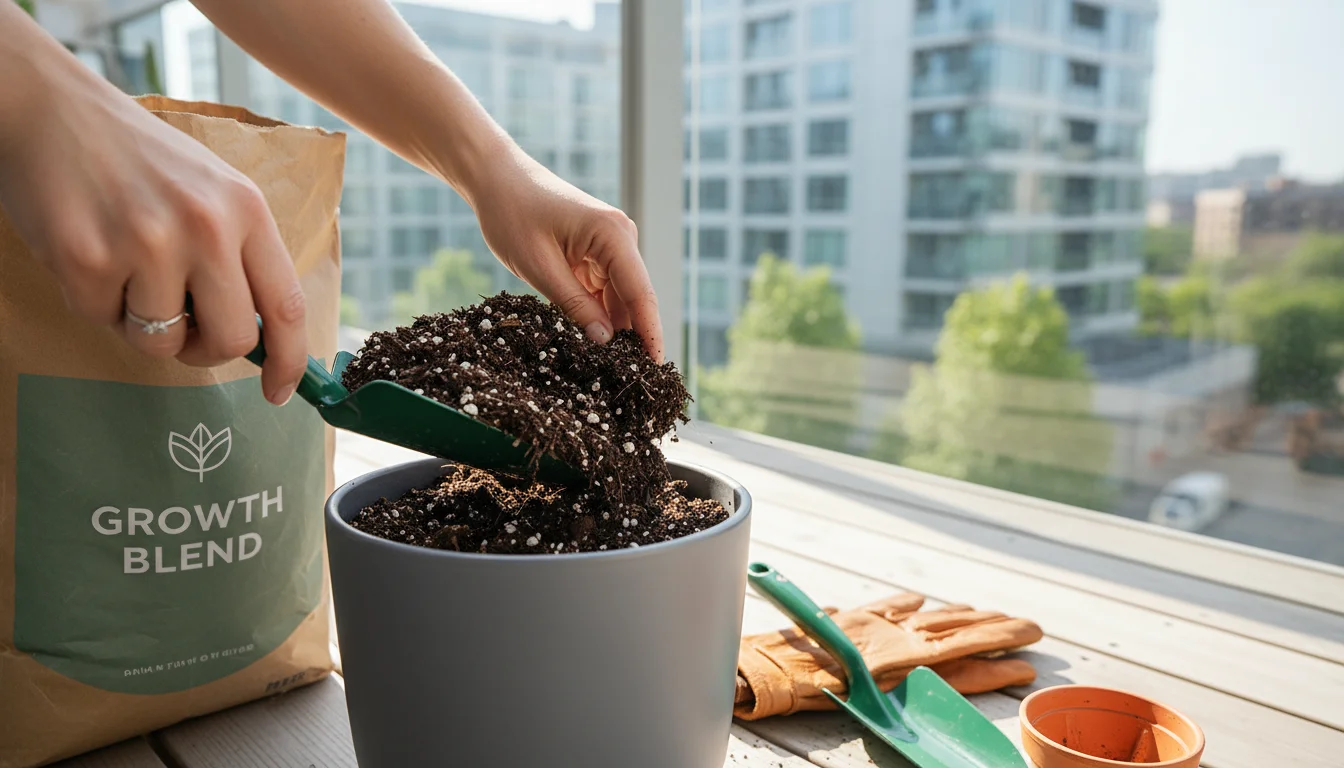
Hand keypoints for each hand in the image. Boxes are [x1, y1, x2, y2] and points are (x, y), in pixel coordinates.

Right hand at [0, 23, 306, 404]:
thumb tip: (259, 338)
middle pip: (231, 339)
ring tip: (127, 272)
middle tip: (183, 331)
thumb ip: (240, 256)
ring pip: (162, 342)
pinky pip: (102, 320)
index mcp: (246, 210)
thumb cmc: (138, 160)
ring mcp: (146, 243)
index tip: (278, 392)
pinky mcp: (87, 258)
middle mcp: (205, 226)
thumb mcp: (212, 192)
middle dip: (206, 350)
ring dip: (142, 323)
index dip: (288, 361)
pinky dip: (95, 301)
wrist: (50, 108)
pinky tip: (90, 252)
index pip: (287, 306)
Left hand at [469, 149, 664, 362]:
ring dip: (612, 328)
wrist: (495, 179)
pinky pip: (603, 290)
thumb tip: (604, 342)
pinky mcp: (596, 252)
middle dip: (631, 337)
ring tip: (606, 367)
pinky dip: (596, 314)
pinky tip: (590, 340)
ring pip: (618, 298)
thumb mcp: (538, 267)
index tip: (656, 368)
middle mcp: (620, 237)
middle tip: (628, 379)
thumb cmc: (512, 214)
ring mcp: (609, 244)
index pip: (641, 293)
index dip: (650, 333)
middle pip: (634, 298)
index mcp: (612, 234)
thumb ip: (574, 305)